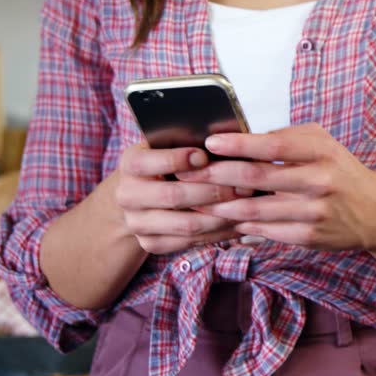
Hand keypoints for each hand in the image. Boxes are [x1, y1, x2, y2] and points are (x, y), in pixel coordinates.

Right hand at [115, 143, 249, 254]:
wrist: (137, 197)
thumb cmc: (163, 163)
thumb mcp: (166, 145)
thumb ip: (186, 140)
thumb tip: (222, 132)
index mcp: (130, 164)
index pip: (149, 162)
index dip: (178, 159)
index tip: (204, 156)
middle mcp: (128, 195)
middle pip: (174, 196)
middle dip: (213, 191)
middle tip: (244, 185)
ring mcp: (137, 223)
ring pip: (186, 224)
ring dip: (222, 216)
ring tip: (247, 205)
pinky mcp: (150, 243)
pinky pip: (190, 242)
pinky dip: (218, 233)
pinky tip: (238, 222)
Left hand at [176, 123, 375, 250]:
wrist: (375, 212)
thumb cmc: (340, 170)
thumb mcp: (322, 143)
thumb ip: (286, 138)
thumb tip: (240, 139)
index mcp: (321, 152)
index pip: (272, 145)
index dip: (238, 144)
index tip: (210, 142)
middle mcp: (319, 182)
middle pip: (257, 178)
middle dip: (217, 175)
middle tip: (189, 172)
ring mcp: (314, 213)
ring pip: (255, 210)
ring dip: (221, 206)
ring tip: (196, 199)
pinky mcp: (309, 237)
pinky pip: (266, 231)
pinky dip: (241, 225)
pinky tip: (224, 219)